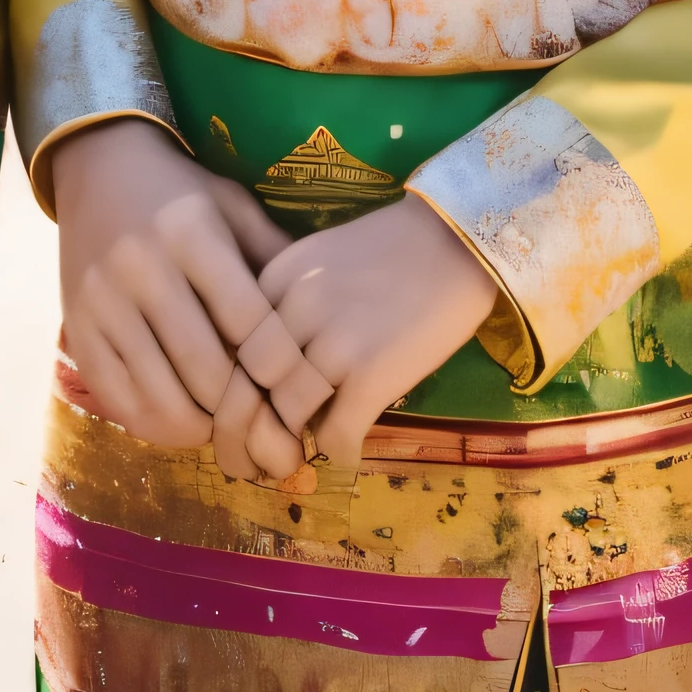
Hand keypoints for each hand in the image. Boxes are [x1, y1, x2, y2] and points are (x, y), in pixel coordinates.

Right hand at [51, 119, 311, 478]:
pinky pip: (119, 400)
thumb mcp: (234, 207)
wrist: (98, 167)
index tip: (300, 390)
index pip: (247, 321)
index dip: (279, 366)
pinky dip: (156, 425)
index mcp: (191, 234)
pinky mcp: (76, 328)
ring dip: (203, 427)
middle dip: (244, 409)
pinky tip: (182, 420)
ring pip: (162, 396)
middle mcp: (141, 268)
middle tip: (270, 427)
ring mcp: (102, 302)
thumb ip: (276, 258)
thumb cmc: (181, 193)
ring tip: (228, 427)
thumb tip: (327, 319)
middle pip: (206, 369)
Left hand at [259, 192, 499, 466]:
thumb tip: (272, 374)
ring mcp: (336, 340)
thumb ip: (289, 305)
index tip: (244, 409)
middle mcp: (298, 307)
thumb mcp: (321, 260)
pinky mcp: (375, 373)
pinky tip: (348, 452)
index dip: (234, 383)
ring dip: (293, 442)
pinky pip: (336, 434)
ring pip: (286, 413)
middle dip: (247, 426)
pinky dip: (338, 452)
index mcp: (279, 276)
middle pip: (250, 383)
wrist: (458, 239)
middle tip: (258, 451)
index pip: (233, 342)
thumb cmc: (393, 249)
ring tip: (305, 451)